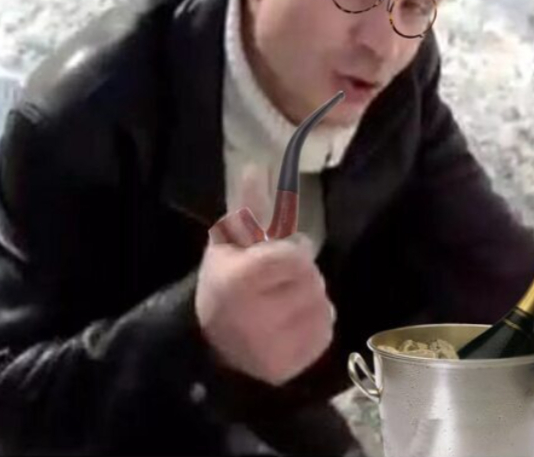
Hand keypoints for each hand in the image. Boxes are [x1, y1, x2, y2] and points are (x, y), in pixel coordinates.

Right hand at [196, 165, 335, 384]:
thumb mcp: (229, 242)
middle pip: (313, 282)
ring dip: (312, 301)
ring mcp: (273, 347)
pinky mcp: (288, 368)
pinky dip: (315, 326)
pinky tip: (291, 326)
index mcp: (240, 281)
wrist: (210, 344)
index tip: (280, 259)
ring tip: (285, 304)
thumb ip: (247, 206)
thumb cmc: (222, 284)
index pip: (295, 258)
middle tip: (280, 285)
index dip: (292, 255)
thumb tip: (256, 165)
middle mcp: (256, 317)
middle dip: (303, 278)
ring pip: (323, 308)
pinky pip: (324, 334)